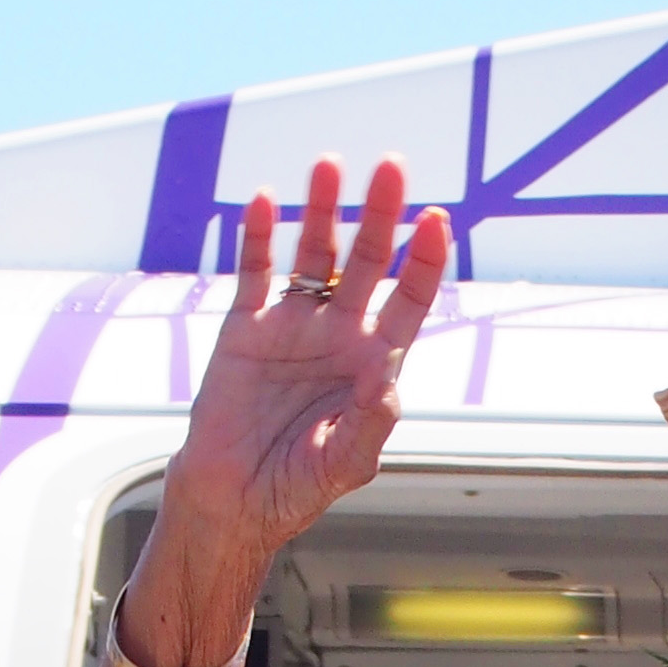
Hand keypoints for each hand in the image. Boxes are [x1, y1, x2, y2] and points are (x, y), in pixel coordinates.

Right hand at [120, 159, 454, 663]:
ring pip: (312, 255)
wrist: (232, 501)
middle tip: (390, 167)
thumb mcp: (343, 464)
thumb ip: (369, 423)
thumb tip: (389, 380)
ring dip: (322, 211)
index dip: (423, 261)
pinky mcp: (245, 328)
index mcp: (372, 365)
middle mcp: (337, 336)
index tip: (435, 221)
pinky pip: (254, 273)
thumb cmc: (295, 489)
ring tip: (329, 165)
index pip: (408, 301)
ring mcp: (292, 327)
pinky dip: (257, 238)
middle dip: (378, 215)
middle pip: (365, 262)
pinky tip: (264, 202)